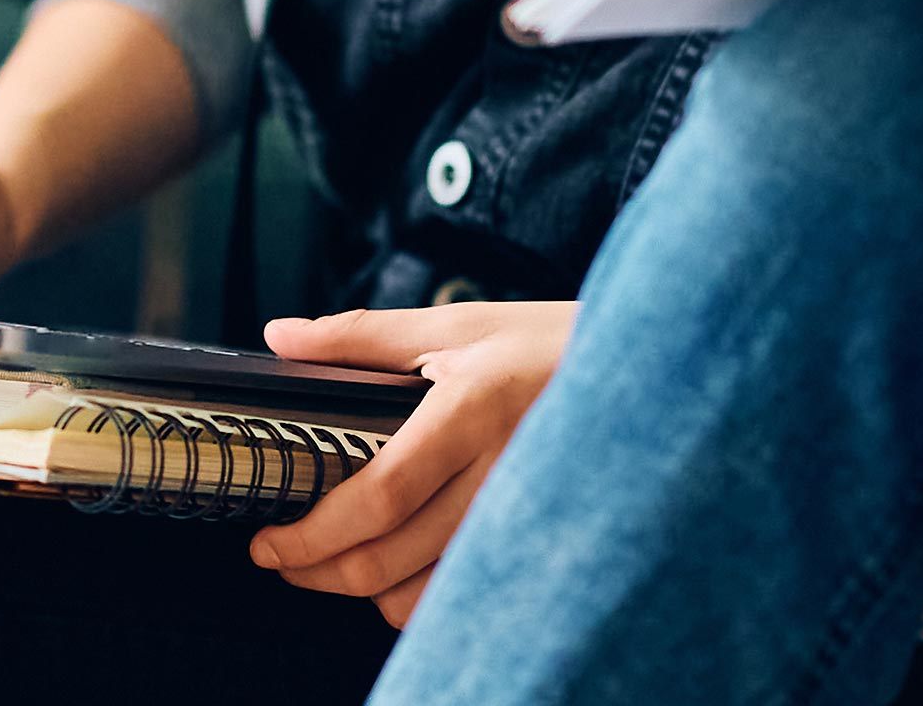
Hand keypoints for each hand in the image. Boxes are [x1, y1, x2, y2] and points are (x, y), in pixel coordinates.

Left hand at [244, 302, 574, 625]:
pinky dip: (421, 597)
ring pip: (425, 595)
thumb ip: (363, 337)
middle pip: (390, 560)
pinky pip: (467, 599)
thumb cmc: (555, 344)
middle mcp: (502, 475)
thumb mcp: (461, 324)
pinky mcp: (544, 548)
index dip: (314, 536)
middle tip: (284, 559)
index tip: (270, 544)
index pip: (381, 497)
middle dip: (319, 573)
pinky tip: (403, 568)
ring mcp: (528, 520)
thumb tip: (282, 336)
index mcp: (472, 412)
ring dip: (366, 591)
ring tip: (337, 562)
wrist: (651, 373)